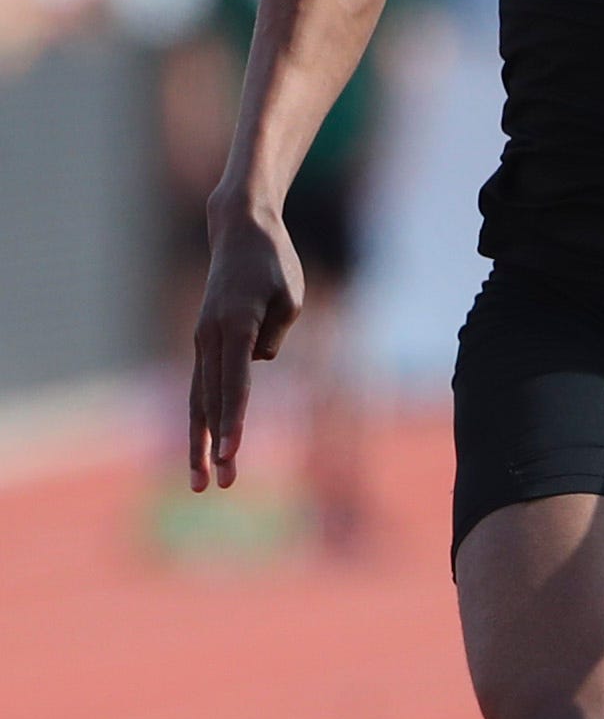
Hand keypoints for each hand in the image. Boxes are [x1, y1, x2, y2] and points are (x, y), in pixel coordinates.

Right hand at [189, 206, 304, 488]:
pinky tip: (204, 449)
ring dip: (200, 443)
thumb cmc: (274, 265)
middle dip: (215, 447)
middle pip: (211, 401)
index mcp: (235, 324)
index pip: (235, 383)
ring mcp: (202, 340)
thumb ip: (276, 336)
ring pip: (198, 400)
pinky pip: (201, 387)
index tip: (233, 453)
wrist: (240, 232)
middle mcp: (211, 336)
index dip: (234, 422)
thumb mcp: (291, 299)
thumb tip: (256, 364)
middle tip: (220, 486)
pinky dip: (202, 420)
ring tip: (201, 482)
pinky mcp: (204, 342)